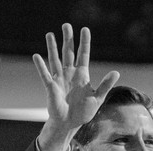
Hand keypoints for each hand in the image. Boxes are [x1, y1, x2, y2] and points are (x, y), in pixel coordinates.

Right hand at [33, 24, 118, 150]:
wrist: (70, 124)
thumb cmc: (84, 112)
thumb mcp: (98, 98)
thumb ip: (106, 85)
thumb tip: (116, 72)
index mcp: (82, 75)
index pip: (83, 55)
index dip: (84, 42)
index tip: (85, 29)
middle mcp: (70, 74)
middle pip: (68, 53)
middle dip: (68, 39)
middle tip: (66, 25)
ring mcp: (59, 79)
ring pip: (55, 60)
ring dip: (52, 47)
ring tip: (50, 34)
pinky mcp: (51, 87)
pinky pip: (45, 75)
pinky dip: (41, 66)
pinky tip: (36, 56)